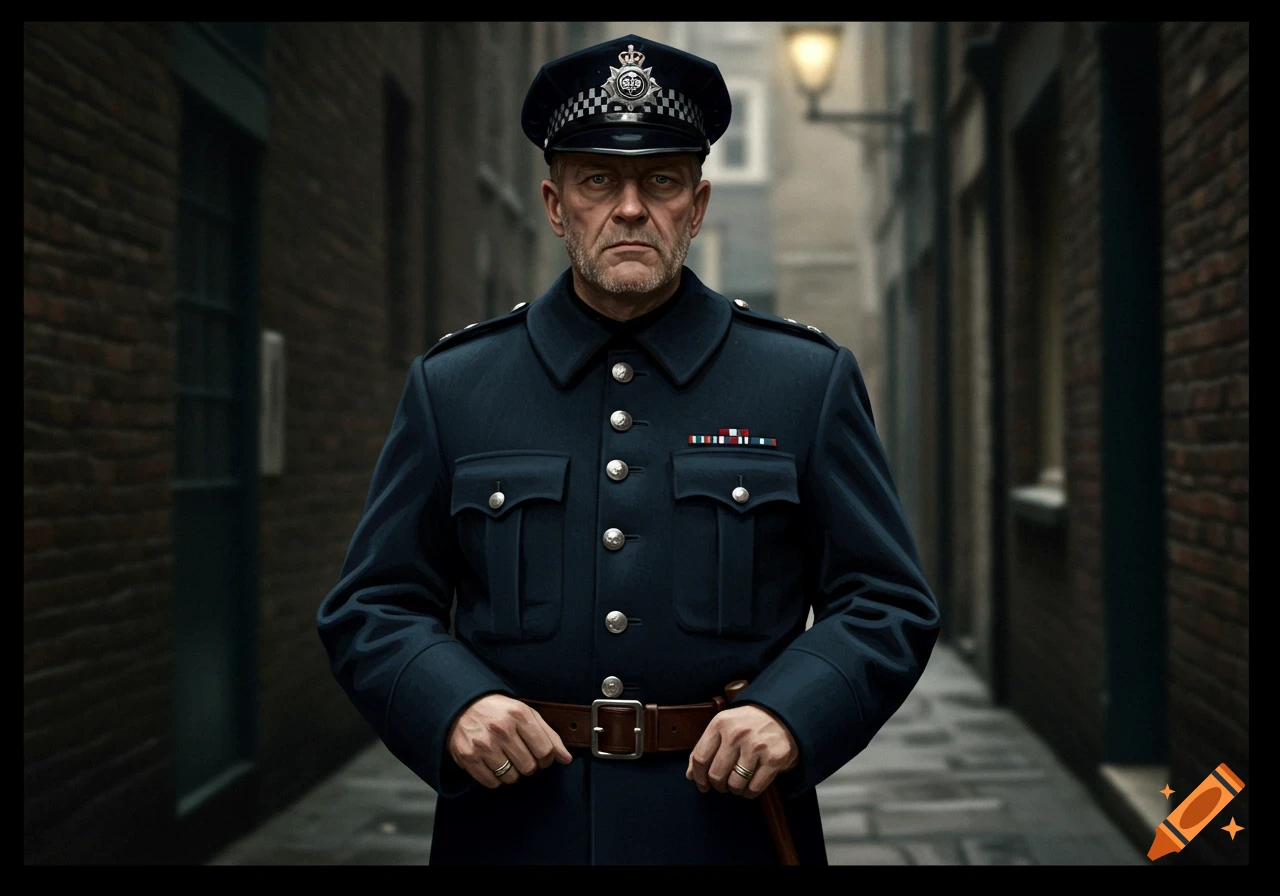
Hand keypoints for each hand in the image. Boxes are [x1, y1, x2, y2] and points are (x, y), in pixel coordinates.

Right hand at [446, 694, 572, 788]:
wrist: (463, 705)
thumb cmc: (500, 711)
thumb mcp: (527, 714)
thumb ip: (549, 735)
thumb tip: (566, 758)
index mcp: (519, 715)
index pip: (545, 750)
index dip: (547, 758)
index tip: (542, 756)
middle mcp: (501, 729)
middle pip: (529, 766)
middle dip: (529, 765)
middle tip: (522, 756)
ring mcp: (483, 744)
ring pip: (511, 777)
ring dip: (512, 772)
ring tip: (506, 759)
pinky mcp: (468, 757)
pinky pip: (492, 782)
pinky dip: (496, 779)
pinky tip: (493, 764)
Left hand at [686, 704, 798, 798]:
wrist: (783, 714)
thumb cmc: (748, 723)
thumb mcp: (724, 726)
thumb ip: (706, 747)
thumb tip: (690, 775)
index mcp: (721, 722)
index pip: (700, 757)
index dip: (698, 777)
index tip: (702, 785)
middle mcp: (737, 733)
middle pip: (716, 774)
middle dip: (717, 785)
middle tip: (722, 785)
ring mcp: (756, 746)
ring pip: (734, 784)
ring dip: (734, 789)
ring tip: (738, 783)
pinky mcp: (774, 759)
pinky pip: (753, 788)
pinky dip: (749, 793)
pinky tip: (750, 786)